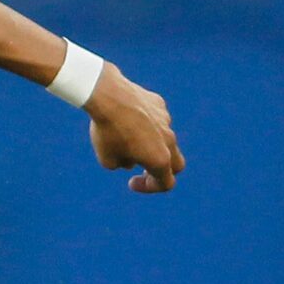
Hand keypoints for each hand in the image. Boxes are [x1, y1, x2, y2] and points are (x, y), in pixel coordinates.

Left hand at [87, 65, 184, 193]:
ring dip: (150, 144)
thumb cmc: (107, 131)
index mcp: (160, 159)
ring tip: (123, 138)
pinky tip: (125, 118)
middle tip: (142, 167)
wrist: (109, 96)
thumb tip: (131, 159)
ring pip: (164, 138)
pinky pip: (156, 119)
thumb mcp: (107, 159)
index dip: (149, 187)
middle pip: (176, 164)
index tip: (131, 182)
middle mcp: (169, 140)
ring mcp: (167, 121)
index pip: (166, 183)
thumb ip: (123, 164)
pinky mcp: (159, 105)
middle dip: (161, 170)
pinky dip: (145, 124)